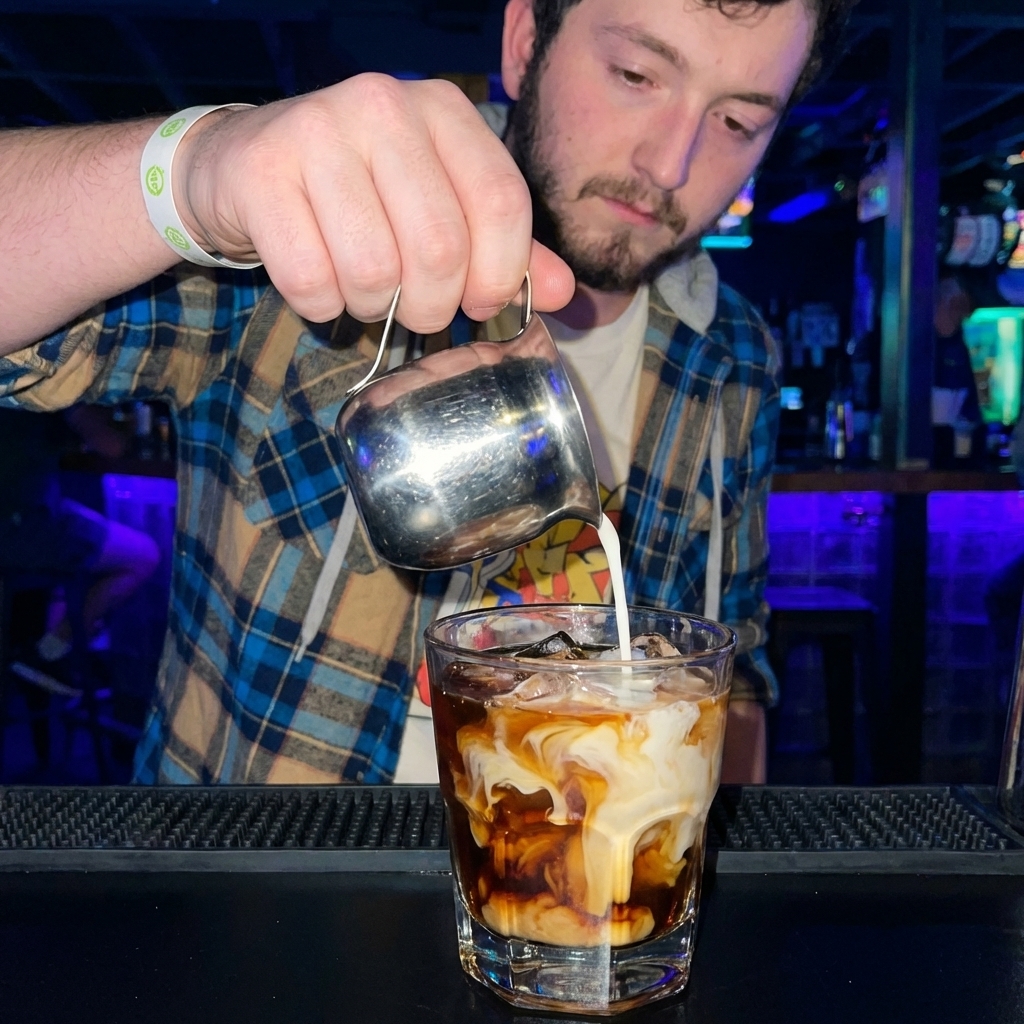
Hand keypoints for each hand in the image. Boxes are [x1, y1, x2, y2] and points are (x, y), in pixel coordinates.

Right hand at [173, 75, 574, 331]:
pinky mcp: (261, 172)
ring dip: (373, 308)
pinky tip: (320, 285)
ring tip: (364, 291)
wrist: (247, 165)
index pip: (500, 203)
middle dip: (433, 307)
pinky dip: (322, 306)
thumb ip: (505, 248)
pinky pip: (312, 281)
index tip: (481, 304)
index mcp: (442, 110)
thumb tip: (563, 294)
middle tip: (417, 310)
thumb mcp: (441, 207)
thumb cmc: (361, 195)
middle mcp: (383, 105)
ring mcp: (316, 132)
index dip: (500, 275)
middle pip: (440, 248)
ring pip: (375, 271)